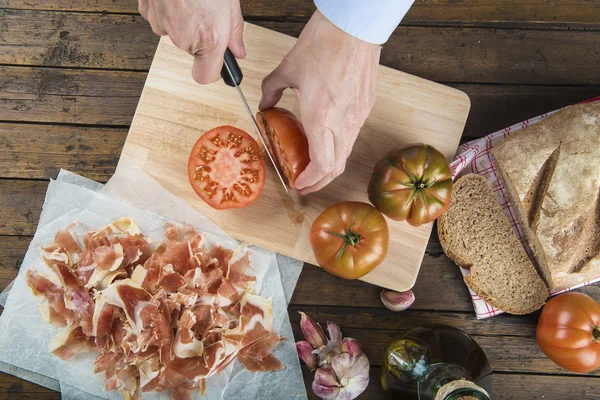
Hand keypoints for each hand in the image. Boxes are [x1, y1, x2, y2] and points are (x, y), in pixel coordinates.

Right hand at [138, 0, 244, 83]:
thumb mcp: (230, 5)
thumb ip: (235, 32)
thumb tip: (238, 51)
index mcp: (208, 39)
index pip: (205, 77)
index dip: (211, 70)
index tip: (218, 62)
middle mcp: (183, 38)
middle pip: (192, 51)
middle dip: (200, 36)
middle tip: (208, 13)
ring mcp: (163, 26)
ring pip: (176, 33)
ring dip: (184, 21)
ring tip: (193, 0)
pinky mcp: (148, 13)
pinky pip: (161, 19)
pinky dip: (168, 10)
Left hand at [260, 11, 379, 194]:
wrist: (354, 27)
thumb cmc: (323, 44)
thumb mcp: (287, 70)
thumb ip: (271, 92)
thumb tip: (266, 105)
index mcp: (321, 117)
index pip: (321, 165)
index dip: (310, 181)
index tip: (298, 184)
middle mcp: (343, 122)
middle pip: (336, 167)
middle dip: (319, 181)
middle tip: (304, 183)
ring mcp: (358, 116)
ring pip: (346, 153)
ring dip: (329, 165)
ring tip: (313, 165)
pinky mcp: (366, 107)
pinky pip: (352, 136)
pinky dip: (338, 146)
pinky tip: (326, 140)